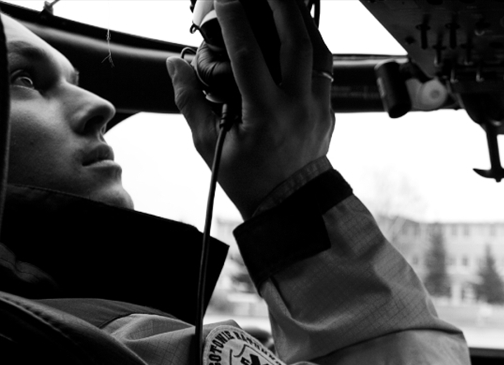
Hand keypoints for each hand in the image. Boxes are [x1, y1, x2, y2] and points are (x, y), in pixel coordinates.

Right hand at [167, 0, 333, 216]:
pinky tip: (299, 31)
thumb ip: (190, 100)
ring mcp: (318, 107)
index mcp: (266, 113)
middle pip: (296, 42)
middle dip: (282, 5)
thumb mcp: (209, 144)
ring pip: (319, 51)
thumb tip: (175, 63)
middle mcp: (298, 105)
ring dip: (303, 20)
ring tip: (286, 1)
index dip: (235, 18)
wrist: (290, 205)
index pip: (248, 53)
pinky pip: (325, 68)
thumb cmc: (248, 178)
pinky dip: (312, 44)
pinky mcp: (329, 110)